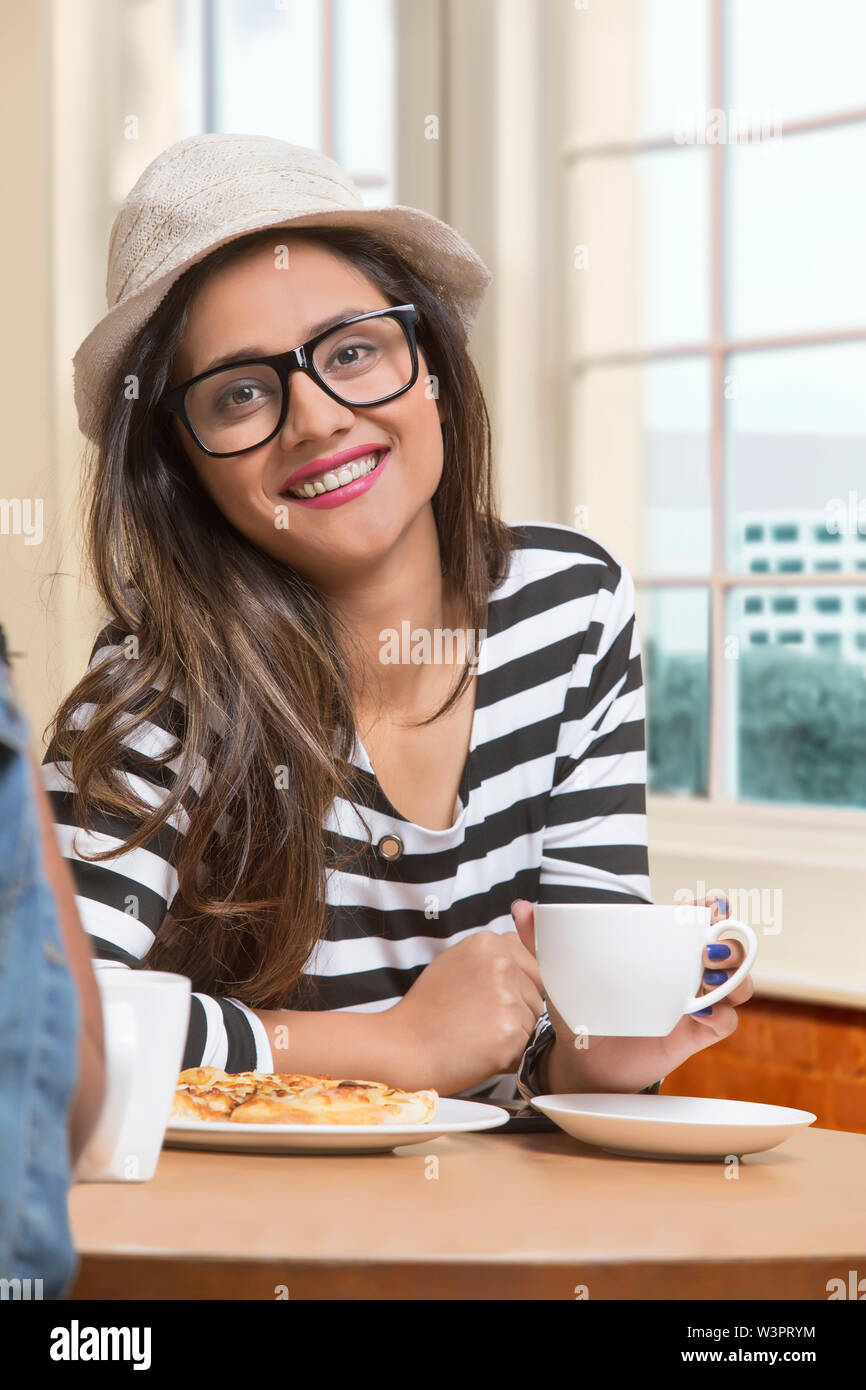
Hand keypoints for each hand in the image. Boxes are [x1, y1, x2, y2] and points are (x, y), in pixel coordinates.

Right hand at [391, 929, 545, 1094]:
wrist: (405, 1049)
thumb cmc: (428, 1010)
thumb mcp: (455, 962)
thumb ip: (491, 951)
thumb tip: (525, 927)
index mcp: (487, 942)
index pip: (532, 963)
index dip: (517, 986)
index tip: (490, 998)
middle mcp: (500, 963)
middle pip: (536, 991)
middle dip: (518, 1009)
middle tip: (479, 1018)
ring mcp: (506, 996)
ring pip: (534, 1018)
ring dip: (515, 1031)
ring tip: (479, 1034)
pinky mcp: (510, 1030)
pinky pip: (528, 1044)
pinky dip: (510, 1053)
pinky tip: (482, 1049)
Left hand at [510, 894, 754, 1093]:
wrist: (583, 1059)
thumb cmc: (581, 1007)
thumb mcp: (562, 973)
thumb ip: (541, 940)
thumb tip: (519, 908)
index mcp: (663, 949)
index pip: (700, 920)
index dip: (713, 909)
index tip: (711, 903)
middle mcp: (685, 972)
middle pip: (731, 949)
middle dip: (732, 941)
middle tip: (709, 944)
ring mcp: (694, 1004)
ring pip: (738, 984)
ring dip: (734, 975)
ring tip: (709, 972)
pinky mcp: (693, 1036)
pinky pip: (724, 1023)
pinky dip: (719, 1014)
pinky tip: (698, 1012)